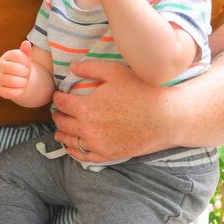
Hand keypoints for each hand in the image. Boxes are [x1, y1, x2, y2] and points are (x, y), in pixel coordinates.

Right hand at [0, 40, 32, 100]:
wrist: (19, 82)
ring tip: (23, 81)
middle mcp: (0, 66)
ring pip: (14, 81)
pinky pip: (12, 92)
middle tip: (26, 74)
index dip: (26, 61)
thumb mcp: (25, 59)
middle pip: (16, 69)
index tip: (26, 64)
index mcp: (6, 56)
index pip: (18, 55)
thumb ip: (26, 51)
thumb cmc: (22, 68)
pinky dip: (19, 91)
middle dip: (26, 73)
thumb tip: (26, 43)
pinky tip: (20, 88)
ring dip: (23, 82)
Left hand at [52, 59, 172, 162]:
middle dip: (59, 114)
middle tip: (59, 110)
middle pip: (63, 122)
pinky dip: (73, 151)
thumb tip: (72, 67)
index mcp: (86, 108)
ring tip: (60, 129)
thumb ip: (91, 68)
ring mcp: (98, 145)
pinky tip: (71, 146)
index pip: (62, 103)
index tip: (59, 95)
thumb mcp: (115, 71)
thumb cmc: (142, 90)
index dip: (58, 97)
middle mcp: (88, 129)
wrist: (166, 117)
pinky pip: (83, 156)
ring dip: (62, 133)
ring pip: (70, 141)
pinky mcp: (108, 155)